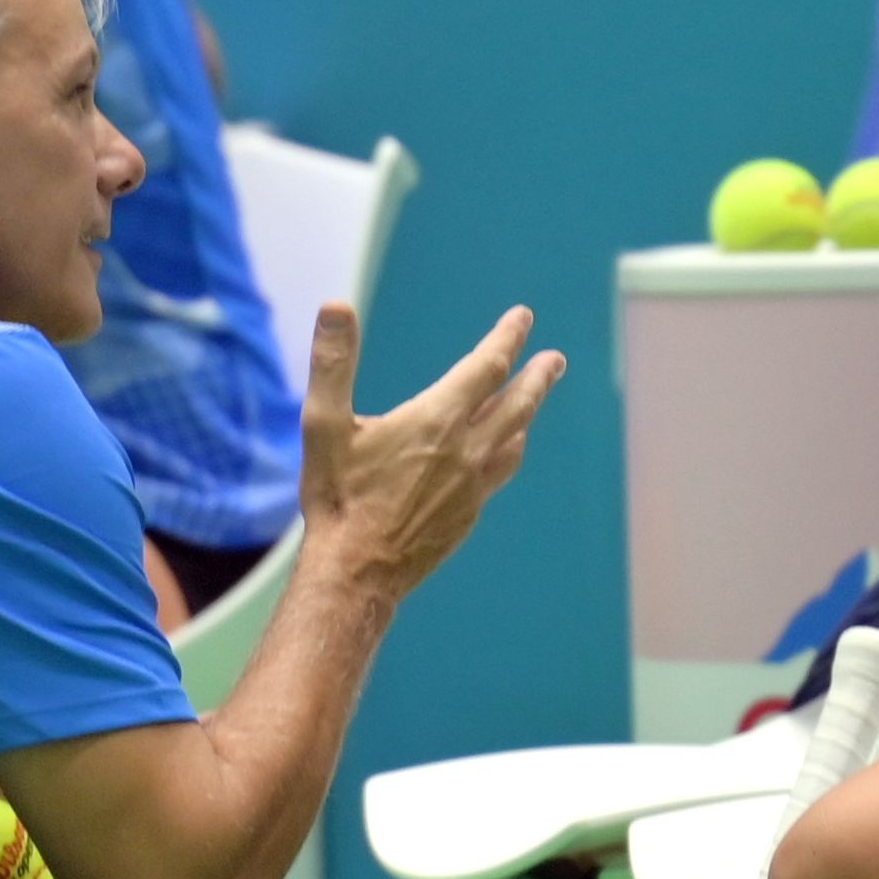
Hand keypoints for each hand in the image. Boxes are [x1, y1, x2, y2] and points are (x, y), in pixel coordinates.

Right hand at [297, 302, 560, 601]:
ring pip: (514, 441)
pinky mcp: (469, 515)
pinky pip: (499, 473)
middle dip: (538, 376)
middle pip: (518, 403)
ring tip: (531, 404)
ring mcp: (474, 486)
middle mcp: (467, 450)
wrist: (357, 573)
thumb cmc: (338, 497)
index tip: (523, 318)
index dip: (507, 338)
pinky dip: (507, 452)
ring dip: (526, 415)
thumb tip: (335, 305)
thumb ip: (332, 362)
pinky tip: (499, 456)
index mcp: (438, 420)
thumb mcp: (323, 424)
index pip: (487, 366)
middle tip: (555, 360)